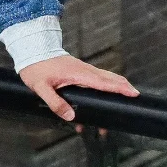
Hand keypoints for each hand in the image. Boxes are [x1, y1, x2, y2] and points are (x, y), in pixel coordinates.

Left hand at [19, 54, 137, 127]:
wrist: (31, 49)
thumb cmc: (35, 67)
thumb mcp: (41, 88)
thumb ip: (55, 102)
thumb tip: (71, 117)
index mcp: (77, 74)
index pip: (102, 82)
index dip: (118, 88)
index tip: (133, 93)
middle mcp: (83, 70)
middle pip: (109, 78)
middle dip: (122, 87)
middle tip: (135, 96)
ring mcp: (82, 69)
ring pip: (104, 77)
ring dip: (114, 86)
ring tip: (123, 97)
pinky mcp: (79, 70)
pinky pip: (96, 78)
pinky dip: (104, 85)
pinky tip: (103, 96)